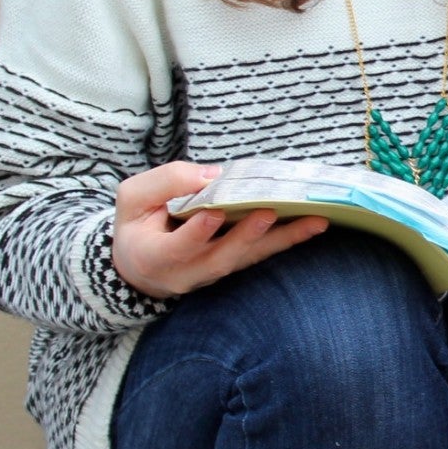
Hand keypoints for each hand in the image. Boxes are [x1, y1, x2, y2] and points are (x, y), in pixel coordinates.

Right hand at [112, 161, 328, 300]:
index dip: (195, 232)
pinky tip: (314, 225)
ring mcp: (214, 272)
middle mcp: (187, 273)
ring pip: (249, 258)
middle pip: (221, 258)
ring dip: (283, 239)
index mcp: (154, 256)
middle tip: (269, 213)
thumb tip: (210, 175)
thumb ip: (165, 183)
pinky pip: (261, 254)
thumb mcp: (133, 198)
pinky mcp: (234, 265)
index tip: (213, 212)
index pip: (176, 247)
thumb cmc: (137, 224)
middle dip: (246, 236)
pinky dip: (288, 239)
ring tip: (315, 221)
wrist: (139, 264)